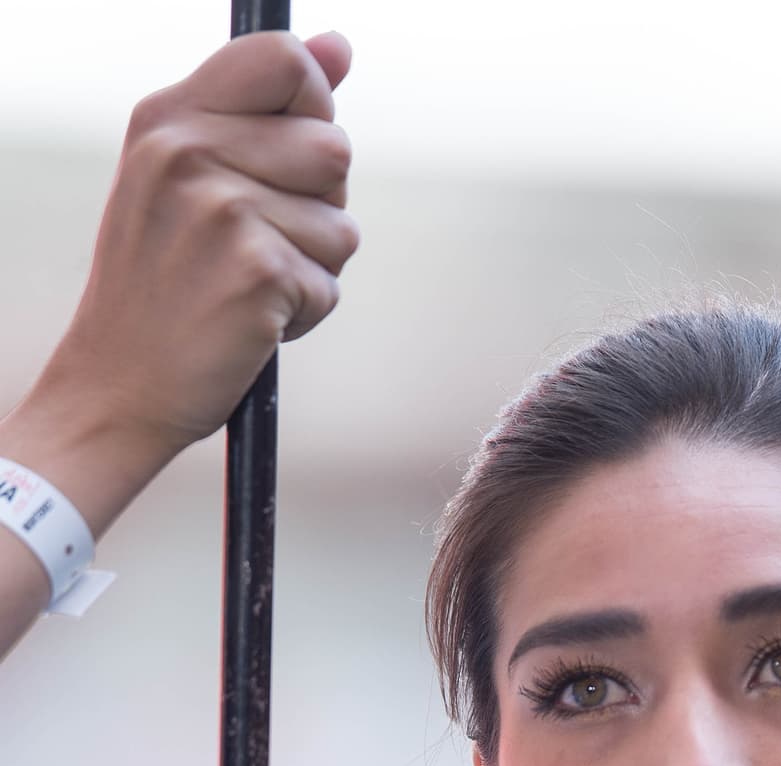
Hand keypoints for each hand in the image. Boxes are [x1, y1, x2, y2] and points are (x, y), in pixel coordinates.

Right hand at [34, 31, 358, 459]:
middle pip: (333, 147)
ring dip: (311, 267)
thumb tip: (339, 46)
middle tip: (253, 243)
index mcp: (169, 117)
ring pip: (342, 225)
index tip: (286, 157)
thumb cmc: (162, 285)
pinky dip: (303, 315)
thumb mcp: (188, 176)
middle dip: (317, 205)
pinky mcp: (258, 272)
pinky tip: (250, 322)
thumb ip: (263, 107)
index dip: (311, 107)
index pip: (284, 59)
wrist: (118, 386)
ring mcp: (224, 211)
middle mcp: (190, 152)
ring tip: (246, 286)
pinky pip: (329, 285)